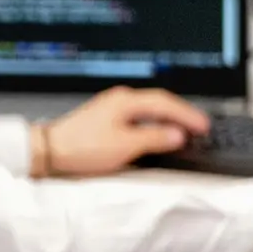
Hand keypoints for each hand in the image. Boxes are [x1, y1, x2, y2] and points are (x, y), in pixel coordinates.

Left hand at [38, 87, 207, 177]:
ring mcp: (111, 108)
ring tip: (183, 130)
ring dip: (168, 118)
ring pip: (149, 109)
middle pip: (159, 102)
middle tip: (199, 126)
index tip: (203, 125)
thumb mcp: (125, 146)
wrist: (49, 151)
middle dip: (181, 113)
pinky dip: (153, 123)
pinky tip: (156, 132)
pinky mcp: (105, 119)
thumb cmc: (81, 147)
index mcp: (126, 101)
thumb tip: (177, 134)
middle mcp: (120, 99)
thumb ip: (155, 138)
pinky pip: (138, 116)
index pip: (166, 103)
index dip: (187, 115)